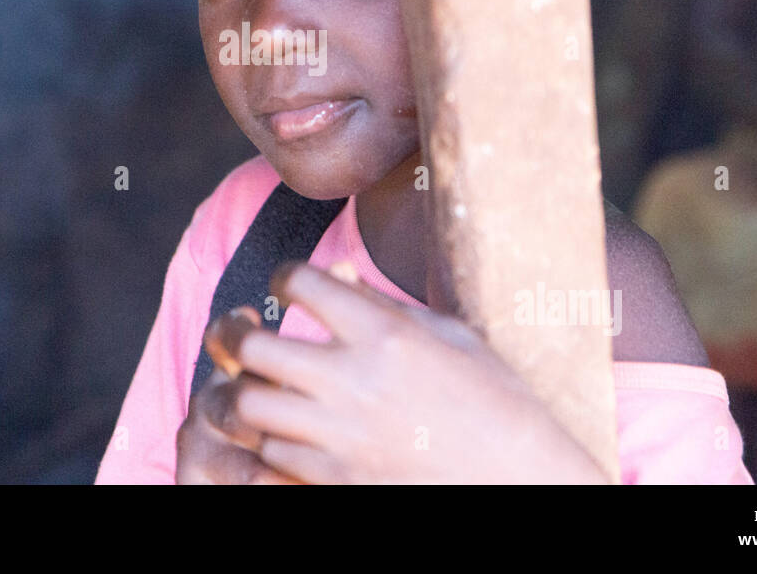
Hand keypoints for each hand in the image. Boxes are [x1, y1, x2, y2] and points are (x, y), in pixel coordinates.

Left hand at [197, 262, 609, 483]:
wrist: (521, 481)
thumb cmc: (496, 400)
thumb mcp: (450, 336)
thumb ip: (384, 304)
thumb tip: (334, 274)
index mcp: (384, 334)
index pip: (301, 282)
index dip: (286, 277)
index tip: (289, 285)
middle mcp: (352, 381)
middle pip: (251, 349)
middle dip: (235, 336)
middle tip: (239, 333)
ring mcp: (339, 437)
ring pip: (248, 409)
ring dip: (245, 393)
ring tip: (256, 386)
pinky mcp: (336, 482)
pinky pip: (270, 460)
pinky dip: (269, 444)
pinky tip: (286, 433)